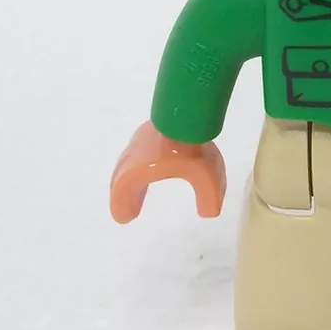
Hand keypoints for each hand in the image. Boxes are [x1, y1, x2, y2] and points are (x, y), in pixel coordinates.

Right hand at [110, 121, 226, 223]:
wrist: (189, 111)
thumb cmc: (193, 146)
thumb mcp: (205, 177)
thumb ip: (207, 197)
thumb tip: (209, 213)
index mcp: (140, 167)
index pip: (123, 188)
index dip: (121, 204)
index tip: (125, 218)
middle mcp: (136, 153)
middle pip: (122, 175)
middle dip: (124, 194)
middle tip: (128, 209)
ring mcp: (142, 139)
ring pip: (129, 162)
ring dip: (132, 180)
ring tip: (138, 192)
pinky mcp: (152, 129)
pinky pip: (139, 152)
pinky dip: (140, 165)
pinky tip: (153, 166)